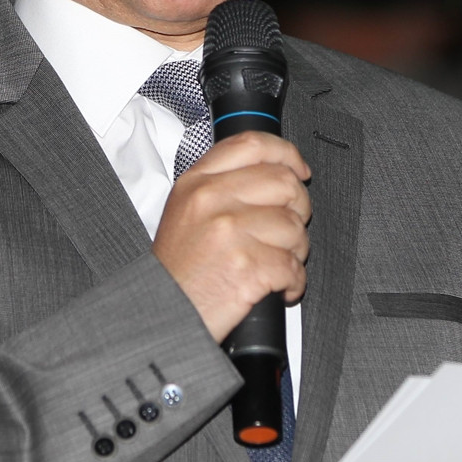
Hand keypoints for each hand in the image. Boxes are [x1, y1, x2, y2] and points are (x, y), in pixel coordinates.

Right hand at [153, 131, 310, 341]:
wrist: (163, 315)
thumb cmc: (179, 270)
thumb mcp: (185, 211)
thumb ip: (222, 184)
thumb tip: (275, 170)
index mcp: (196, 182)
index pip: (252, 145)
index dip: (286, 153)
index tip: (299, 169)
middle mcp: (211, 200)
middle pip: (283, 182)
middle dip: (298, 209)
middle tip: (287, 230)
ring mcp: (228, 232)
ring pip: (294, 226)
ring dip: (296, 251)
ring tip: (277, 264)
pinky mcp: (246, 267)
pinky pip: (294, 266)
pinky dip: (293, 283)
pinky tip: (278, 288)